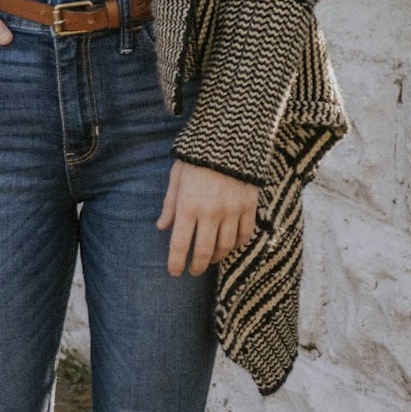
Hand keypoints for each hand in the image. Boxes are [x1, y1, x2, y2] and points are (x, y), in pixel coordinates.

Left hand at [156, 160, 258, 276]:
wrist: (229, 138)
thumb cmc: (196, 158)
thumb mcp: (177, 177)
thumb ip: (170, 204)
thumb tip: (162, 227)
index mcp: (188, 206)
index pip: (180, 245)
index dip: (176, 263)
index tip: (174, 273)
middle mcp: (210, 212)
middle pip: (204, 252)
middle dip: (197, 266)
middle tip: (193, 271)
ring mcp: (232, 211)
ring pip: (225, 246)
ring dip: (217, 257)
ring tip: (211, 259)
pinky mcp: (249, 206)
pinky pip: (245, 234)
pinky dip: (237, 244)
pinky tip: (230, 245)